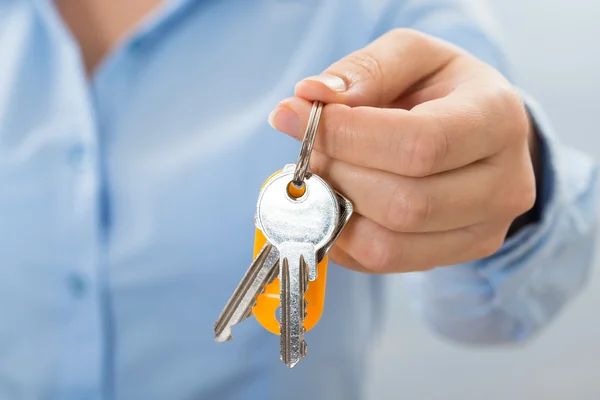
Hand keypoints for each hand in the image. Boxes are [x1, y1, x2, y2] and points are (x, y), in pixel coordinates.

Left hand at [268, 29, 536, 272]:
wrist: (483, 133)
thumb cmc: (443, 90)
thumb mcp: (411, 56)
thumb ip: (362, 70)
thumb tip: (308, 96)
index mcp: (497, 119)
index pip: (420, 145)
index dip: (347, 137)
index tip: (295, 117)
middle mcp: (504, 184)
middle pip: (403, 203)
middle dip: (337, 174)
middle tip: (311, 149)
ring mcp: (485, 229)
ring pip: (387, 245)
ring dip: (334, 210)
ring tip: (325, 175)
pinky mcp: (460, 254)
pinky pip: (382, 263)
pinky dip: (342, 237)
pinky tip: (337, 203)